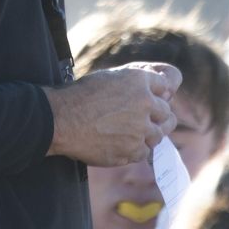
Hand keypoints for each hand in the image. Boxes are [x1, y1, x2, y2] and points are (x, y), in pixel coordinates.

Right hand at [43, 62, 181, 166]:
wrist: (61, 120)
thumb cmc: (80, 95)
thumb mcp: (109, 77)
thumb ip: (135, 81)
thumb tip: (161, 89)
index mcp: (139, 79)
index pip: (166, 84)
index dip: (160, 92)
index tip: (155, 99)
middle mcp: (145, 102)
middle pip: (166, 112)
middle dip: (157, 115)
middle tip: (142, 119)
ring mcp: (140, 128)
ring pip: (159, 134)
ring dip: (148, 134)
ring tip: (130, 133)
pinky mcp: (132, 150)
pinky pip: (145, 152)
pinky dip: (136, 149)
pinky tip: (121, 144)